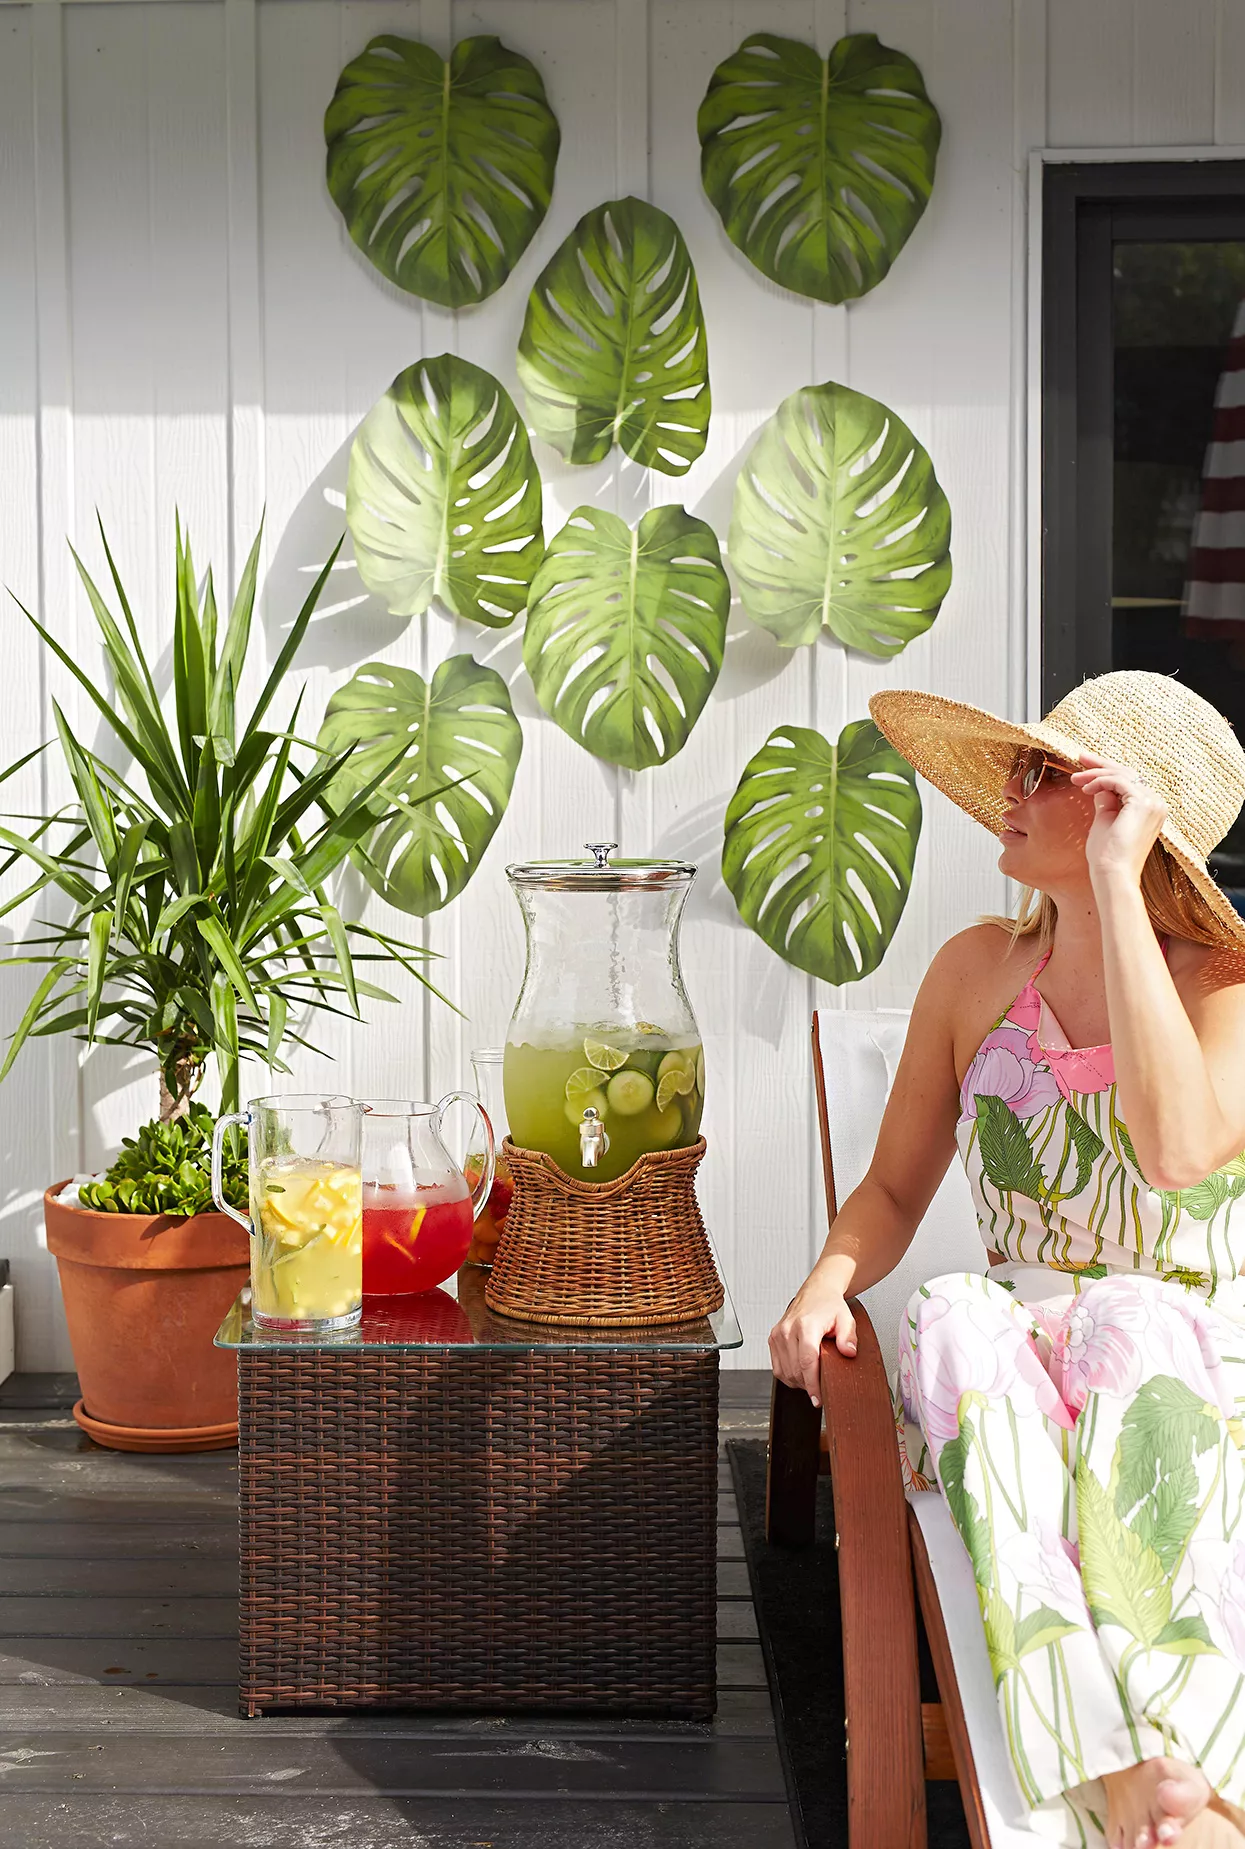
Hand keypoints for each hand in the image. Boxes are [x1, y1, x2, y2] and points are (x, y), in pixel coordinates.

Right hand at [769, 1283, 856, 1406]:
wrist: (816, 1293)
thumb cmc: (829, 1306)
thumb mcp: (846, 1319)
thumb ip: (848, 1336)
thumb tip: (848, 1352)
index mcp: (805, 1325)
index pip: (807, 1361)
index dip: (813, 1384)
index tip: (819, 1399)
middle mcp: (787, 1330)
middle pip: (796, 1370)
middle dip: (809, 1385)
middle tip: (823, 1389)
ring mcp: (778, 1334)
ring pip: (785, 1372)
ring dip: (799, 1382)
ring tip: (813, 1379)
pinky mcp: (773, 1339)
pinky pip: (778, 1369)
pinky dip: (789, 1376)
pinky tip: (801, 1372)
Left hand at [1071, 753, 1166, 889]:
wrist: (1113, 873)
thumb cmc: (1107, 855)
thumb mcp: (1105, 820)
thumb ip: (1106, 801)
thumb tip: (1099, 786)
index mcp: (1150, 808)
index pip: (1129, 781)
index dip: (1106, 771)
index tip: (1084, 767)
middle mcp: (1156, 803)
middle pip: (1128, 773)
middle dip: (1101, 764)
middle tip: (1080, 758)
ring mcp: (1152, 802)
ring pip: (1122, 774)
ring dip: (1096, 774)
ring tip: (1076, 779)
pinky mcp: (1142, 803)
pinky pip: (1118, 781)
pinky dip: (1100, 781)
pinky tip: (1085, 789)